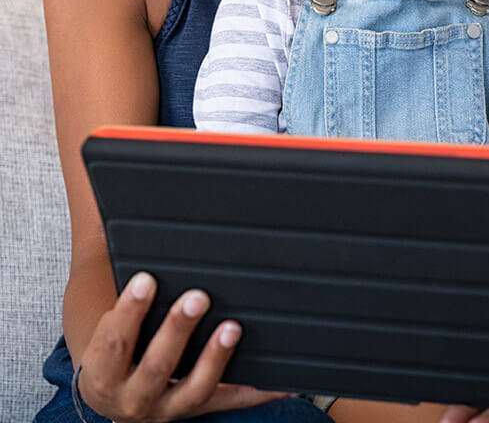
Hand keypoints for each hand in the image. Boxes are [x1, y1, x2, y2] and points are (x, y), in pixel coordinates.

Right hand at [78, 271, 287, 421]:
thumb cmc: (114, 340)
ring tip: (234, 328)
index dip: (129, 311)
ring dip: (215, 359)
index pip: (113, 341)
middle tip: (199, 296)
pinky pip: (230, 400)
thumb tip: (104, 192)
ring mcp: (168, 408)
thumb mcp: (105, 312)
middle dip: (177, 329)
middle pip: (156, 365)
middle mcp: (134, 396)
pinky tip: (281, 377)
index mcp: (104, 370)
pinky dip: (257, 390)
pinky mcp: (197, 410)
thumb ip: (111, 262)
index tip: (146, 279)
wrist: (114, 393)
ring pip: (193, 390)